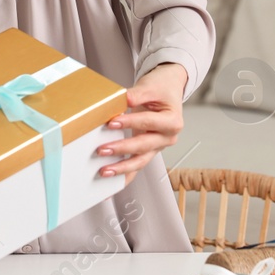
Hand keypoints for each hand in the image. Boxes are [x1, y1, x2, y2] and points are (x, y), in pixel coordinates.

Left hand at [96, 63, 187, 187]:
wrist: (168, 90)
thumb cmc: (162, 88)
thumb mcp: (151, 86)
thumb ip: (137, 94)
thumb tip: (122, 100)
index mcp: (172, 121)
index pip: (149, 122)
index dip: (131, 123)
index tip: (112, 122)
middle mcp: (167, 138)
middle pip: (143, 146)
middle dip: (122, 149)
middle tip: (102, 150)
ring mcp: (157, 147)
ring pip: (140, 162)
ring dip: (122, 169)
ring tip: (103, 172)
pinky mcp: (147, 152)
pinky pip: (136, 167)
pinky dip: (123, 177)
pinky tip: (109, 188)